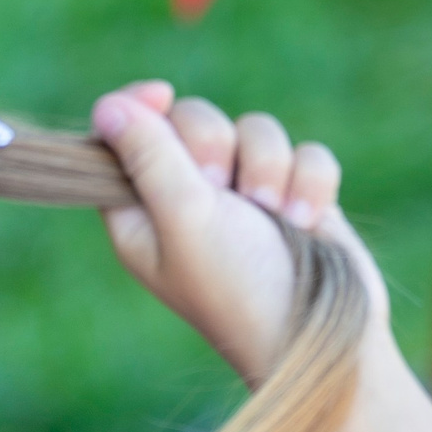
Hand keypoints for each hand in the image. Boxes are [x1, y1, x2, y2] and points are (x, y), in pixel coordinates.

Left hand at [91, 81, 389, 383]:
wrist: (323, 336)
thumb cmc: (240, 286)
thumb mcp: (184, 218)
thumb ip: (149, 157)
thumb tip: (107, 106)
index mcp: (139, 211)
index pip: (120, 137)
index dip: (138, 109)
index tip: (160, 95)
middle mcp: (186, 199)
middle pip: (191, 119)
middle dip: (214, 144)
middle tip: (222, 188)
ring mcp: (244, 196)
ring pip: (255, 129)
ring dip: (269, 166)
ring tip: (274, 214)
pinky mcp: (295, 195)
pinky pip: (304, 151)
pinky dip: (310, 181)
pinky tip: (309, 220)